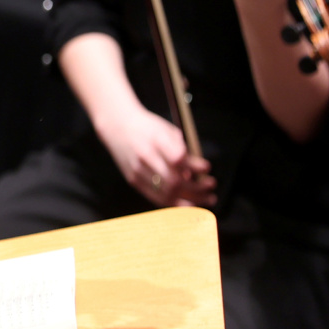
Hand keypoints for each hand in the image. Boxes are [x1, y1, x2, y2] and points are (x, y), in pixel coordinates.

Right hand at [93, 103, 214, 206]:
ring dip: (190, 200)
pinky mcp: (133, 180)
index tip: (207, 168)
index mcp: (156, 138)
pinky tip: (187, 202)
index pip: (178, 158)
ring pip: (166, 194)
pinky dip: (174, 202)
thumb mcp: (167, 129)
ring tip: (205, 199)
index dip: (195, 167)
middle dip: (197, 189)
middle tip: (211, 187)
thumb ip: (181, 149)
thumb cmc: (147, 126)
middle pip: (174, 181)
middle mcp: (145, 155)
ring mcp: (138, 170)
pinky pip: (156, 198)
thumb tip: (194, 173)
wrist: (116, 125)